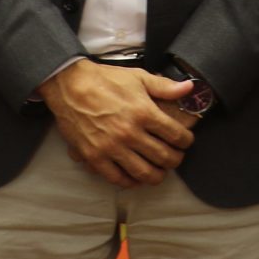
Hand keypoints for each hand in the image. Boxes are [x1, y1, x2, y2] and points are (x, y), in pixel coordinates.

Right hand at [43, 60, 194, 186]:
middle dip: (175, 160)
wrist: (69, 86)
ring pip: (144, 173)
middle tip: (175, 157)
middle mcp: (130, 133)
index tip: (185, 141)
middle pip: (164, 157)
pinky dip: (131, 182)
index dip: (186, 141)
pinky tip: (136, 177)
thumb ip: (164, 86)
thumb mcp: (137, 77)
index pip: (176, 135)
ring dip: (157, 175)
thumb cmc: (105, 80)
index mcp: (144, 112)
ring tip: (160, 171)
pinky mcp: (95, 157)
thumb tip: (189, 89)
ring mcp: (112, 147)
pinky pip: (118, 179)